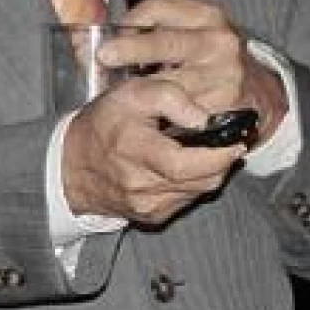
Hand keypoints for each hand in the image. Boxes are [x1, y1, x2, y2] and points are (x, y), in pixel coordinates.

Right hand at [62, 75, 246, 224]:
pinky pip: (186, 200)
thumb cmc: (104, 124)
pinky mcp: (151, 217)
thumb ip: (171, 97)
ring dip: (211, 171)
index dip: (217, 155)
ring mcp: (147, 206)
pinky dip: (194, 182)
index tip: (236, 141)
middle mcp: (141, 186)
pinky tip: (187, 164)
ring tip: (209, 149)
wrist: (73, 165)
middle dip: (222, 161)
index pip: (185, 164)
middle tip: (231, 141)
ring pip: (198, 191)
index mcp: (134, 151)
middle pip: (200, 180)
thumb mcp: (132, 93)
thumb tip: (204, 119)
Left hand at [98, 0, 288, 147]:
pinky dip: (164, 111)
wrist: (257, 90)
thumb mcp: (192, 31)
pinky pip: (184, 109)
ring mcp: (223, 73)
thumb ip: (155, 29)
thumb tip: (101, 37)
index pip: (160, 8)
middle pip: (165, 42)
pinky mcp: (225, 103)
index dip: (132, 19)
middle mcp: (218, 41)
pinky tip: (151, 110)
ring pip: (170, 81)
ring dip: (142, 87)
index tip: (113, 30)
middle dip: (131, 49)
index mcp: (207, 16)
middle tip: (104, 55)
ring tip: (122, 89)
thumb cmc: (211, 58)